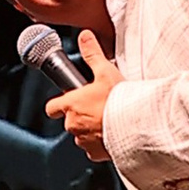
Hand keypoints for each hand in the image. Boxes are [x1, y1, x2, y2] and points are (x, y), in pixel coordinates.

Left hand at [45, 29, 118, 161]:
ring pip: (82, 136)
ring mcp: (83, 140)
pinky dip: (101, 144)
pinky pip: (93, 149)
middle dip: (81, 116)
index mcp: (71, 105)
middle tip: (99, 108)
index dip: (58, 104)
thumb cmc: (120, 99)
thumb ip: (92, 54)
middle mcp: (73, 124)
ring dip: (91, 130)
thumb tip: (84, 36)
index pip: (52, 107)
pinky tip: (113, 135)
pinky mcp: (95, 153)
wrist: (137, 125)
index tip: (67, 102)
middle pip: (70, 121)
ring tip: (108, 121)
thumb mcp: (105, 71)